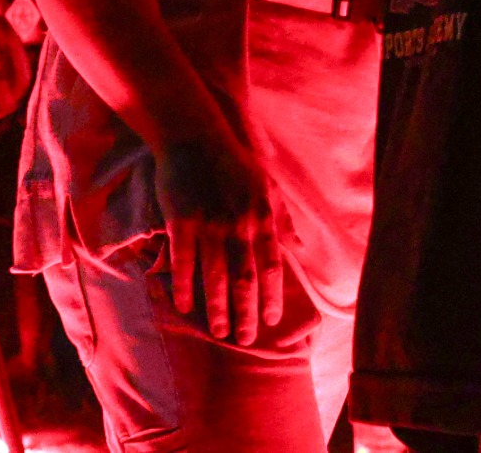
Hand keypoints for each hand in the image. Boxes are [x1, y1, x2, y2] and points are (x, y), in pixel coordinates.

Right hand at [153, 131, 283, 344]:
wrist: (197, 139)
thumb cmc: (235, 164)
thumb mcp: (268, 187)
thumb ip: (282, 220)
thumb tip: (298, 248)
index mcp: (264, 218)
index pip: (272, 267)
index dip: (272, 297)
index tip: (272, 322)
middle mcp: (240, 226)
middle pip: (245, 280)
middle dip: (247, 313)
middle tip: (247, 340)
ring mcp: (210, 225)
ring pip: (215, 278)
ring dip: (218, 309)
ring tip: (220, 333)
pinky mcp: (182, 222)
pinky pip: (184, 263)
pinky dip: (185, 287)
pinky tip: (185, 307)